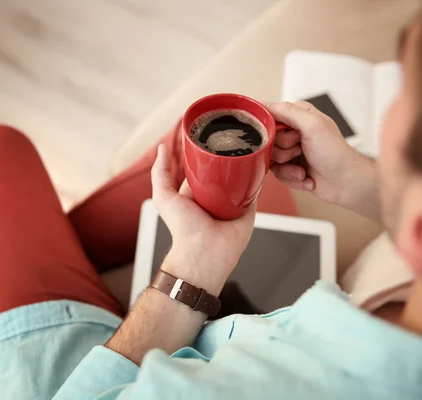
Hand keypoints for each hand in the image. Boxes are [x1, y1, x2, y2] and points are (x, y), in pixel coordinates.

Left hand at [151, 144, 255, 293]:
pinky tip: (261, 163)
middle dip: (229, 156)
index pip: (204, 167)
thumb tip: (162, 148)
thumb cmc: (182, 229)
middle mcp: (216, 197)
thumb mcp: (164, 197)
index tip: (212, 134)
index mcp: (197, 192)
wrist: (204, 252)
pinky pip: (256, 190)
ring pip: (242, 178)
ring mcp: (233, 202)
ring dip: (246, 164)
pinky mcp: (249, 209)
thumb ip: (160, 173)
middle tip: (235, 138)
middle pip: (225, 170)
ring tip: (250, 145)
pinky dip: (258, 178)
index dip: (207, 153)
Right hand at [267, 101, 374, 208]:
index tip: (280, 136)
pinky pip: (277, 174)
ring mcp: (292, 151)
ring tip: (303, 169)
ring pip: (271, 159)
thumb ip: (288, 111)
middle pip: (268, 140)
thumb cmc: (335, 154)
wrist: (346, 183)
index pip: (270, 115)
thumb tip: (263, 103)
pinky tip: (306, 177)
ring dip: (287, 168)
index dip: (271, 128)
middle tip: (299, 151)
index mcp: (299, 116)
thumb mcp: (313, 125)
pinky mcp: (291, 168)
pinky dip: (291, 178)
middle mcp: (294, 132)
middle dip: (282, 151)